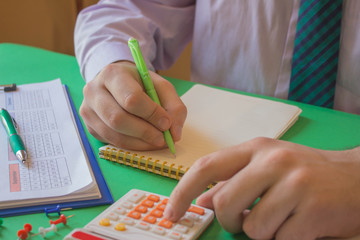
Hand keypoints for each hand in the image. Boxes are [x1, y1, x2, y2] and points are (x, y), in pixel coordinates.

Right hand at [80, 61, 186, 149]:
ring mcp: (88, 110)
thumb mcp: (160, 86)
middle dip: (145, 132)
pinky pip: (112, 142)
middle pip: (118, 119)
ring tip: (157, 141)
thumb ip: (174, 107)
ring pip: (114, 134)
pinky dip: (132, 146)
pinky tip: (144, 142)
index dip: (151, 114)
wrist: (116, 83)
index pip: (131, 98)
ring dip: (140, 143)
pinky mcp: (90, 126)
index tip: (166, 123)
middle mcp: (93, 91)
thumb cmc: (139, 84)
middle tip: (163, 138)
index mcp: (112, 74)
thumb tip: (174, 134)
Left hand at [164, 137, 359, 239]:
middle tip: (244, 220)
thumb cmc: (306, 173)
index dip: (182, 191)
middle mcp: (273, 160)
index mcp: (256, 148)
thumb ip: (233, 181)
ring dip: (261, 232)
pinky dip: (284, 239)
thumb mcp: (267, 168)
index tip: (171, 213)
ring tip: (282, 218)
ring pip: (252, 227)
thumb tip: (201, 201)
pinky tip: (300, 224)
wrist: (357, 179)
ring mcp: (294, 183)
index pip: (207, 167)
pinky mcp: (313, 210)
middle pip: (224, 203)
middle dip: (229, 221)